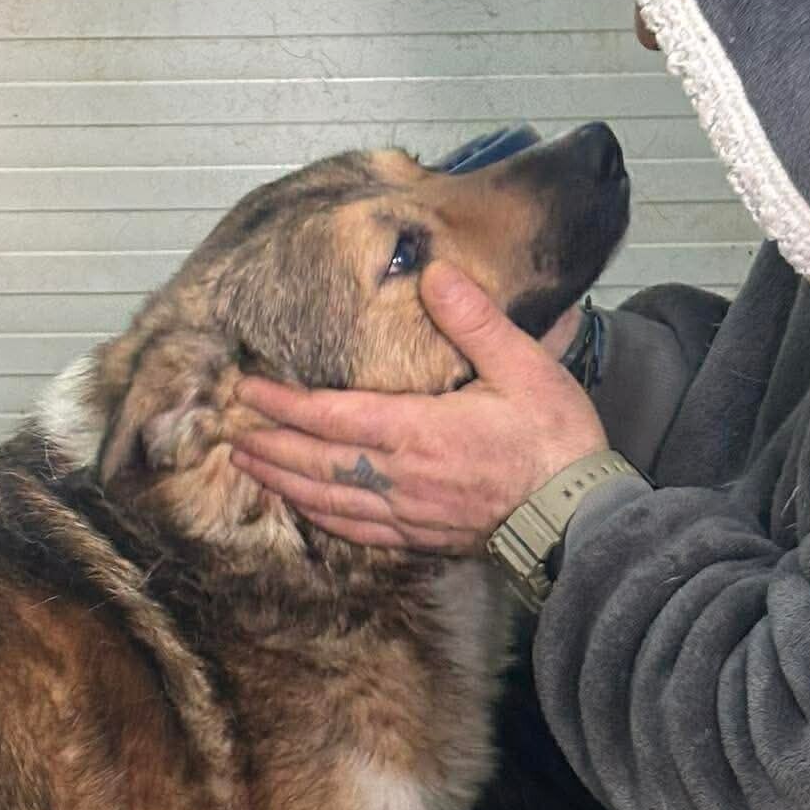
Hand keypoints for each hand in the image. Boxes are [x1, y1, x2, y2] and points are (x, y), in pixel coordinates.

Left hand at [231, 263, 607, 553]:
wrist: (580, 517)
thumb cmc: (555, 439)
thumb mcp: (523, 365)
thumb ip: (473, 320)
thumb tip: (433, 272)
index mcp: (418, 431)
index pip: (331, 416)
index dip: (284, 404)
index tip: (246, 391)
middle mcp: (401, 477)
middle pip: (316, 463)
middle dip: (269, 447)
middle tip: (229, 433)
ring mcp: (408, 513)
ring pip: (327, 502)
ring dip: (284, 483)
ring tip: (252, 467)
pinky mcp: (422, 538)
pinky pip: (356, 531)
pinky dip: (321, 517)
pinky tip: (308, 507)